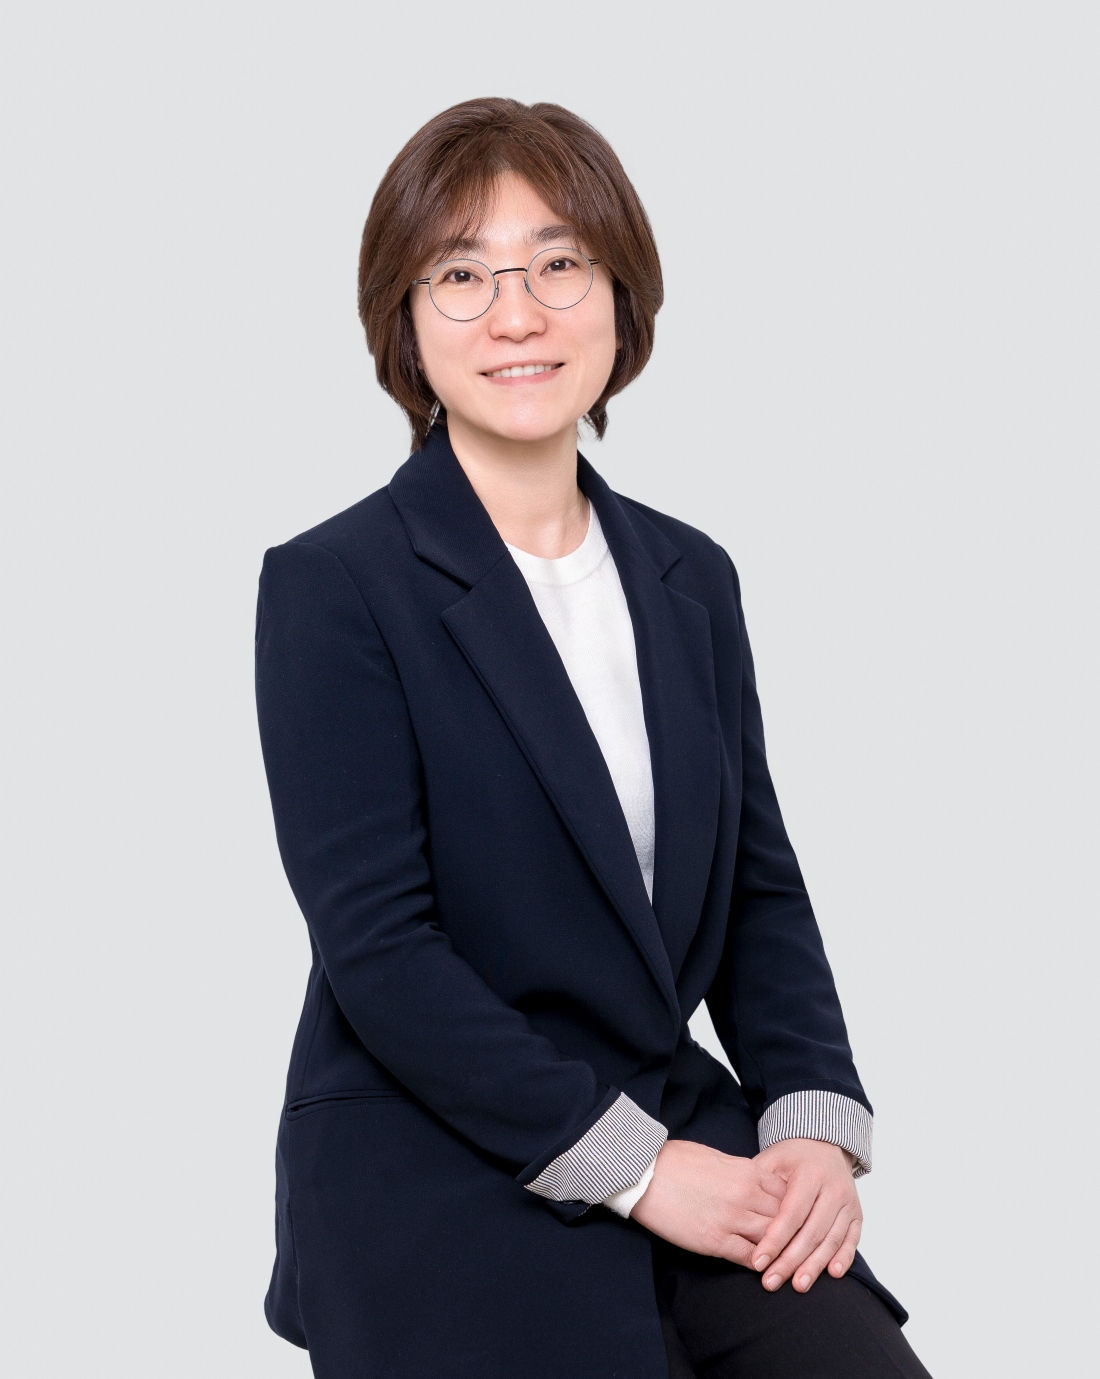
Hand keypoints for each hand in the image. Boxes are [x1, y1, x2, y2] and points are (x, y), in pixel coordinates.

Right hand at [630, 1139, 785, 1265]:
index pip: (786, 1194)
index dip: (793, 1207)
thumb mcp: (716, 1156)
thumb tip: (754, 1182)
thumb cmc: (676, 1160)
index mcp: (747, 1172)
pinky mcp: (716, 1240)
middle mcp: (746, 1195)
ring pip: (772, 1240)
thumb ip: (741, 1171)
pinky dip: (759, 1264)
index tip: (793, 1217)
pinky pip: (749, 1258)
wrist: (645, 1174)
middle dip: (791, 1231)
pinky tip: (762, 1268)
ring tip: (784, 1261)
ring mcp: (732, 1219)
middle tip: (796, 1243)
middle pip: (785, 1218)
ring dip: (778, 1251)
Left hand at [748, 1139, 861, 1293]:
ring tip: (797, 1285)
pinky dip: (843, 1258)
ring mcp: (848, 1202)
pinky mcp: (857, 1214)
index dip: (775, 1240)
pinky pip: (852, 1240)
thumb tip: (742, 1219)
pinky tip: (832, 1274)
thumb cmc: (792, 1156)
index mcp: (810, 1174)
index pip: (791, 1214)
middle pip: (811, 1232)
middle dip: (790, 1260)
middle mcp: (833, 1188)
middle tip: (771, 1281)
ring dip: (814, 1266)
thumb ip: (758, 1185)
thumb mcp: (772, 1160)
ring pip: (831, 1240)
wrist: (823, 1145)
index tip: (758, 1262)